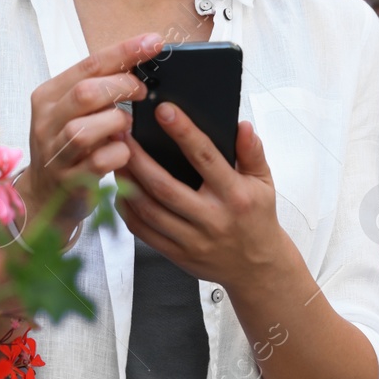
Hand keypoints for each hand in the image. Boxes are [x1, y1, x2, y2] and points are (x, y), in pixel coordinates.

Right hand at [22, 33, 161, 242]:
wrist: (45, 195)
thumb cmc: (69, 146)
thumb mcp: (75, 111)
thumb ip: (99, 88)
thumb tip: (141, 62)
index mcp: (49, 96)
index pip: (88, 64)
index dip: (124, 51)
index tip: (154, 42)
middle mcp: (46, 122)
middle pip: (85, 93)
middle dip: (122, 87)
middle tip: (141, 92)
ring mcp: (55, 153)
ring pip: (84, 130)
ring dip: (116, 122)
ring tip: (127, 124)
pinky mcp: (68, 181)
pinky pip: (98, 162)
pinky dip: (119, 153)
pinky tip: (124, 150)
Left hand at [118, 104, 287, 288]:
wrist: (257, 268)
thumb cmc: (257, 218)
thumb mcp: (264, 182)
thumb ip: (253, 152)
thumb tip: (242, 126)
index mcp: (234, 195)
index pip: (205, 157)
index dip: (183, 132)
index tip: (163, 110)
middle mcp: (212, 218)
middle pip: (165, 186)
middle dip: (138, 158)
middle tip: (121, 134)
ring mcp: (192, 239)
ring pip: (149, 210)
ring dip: (127, 183)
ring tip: (115, 159)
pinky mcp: (177, 254)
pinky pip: (143, 232)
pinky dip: (127, 210)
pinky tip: (120, 191)